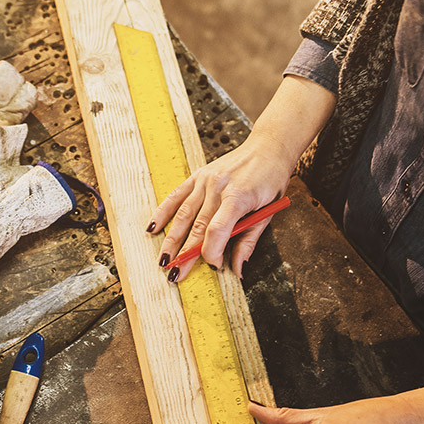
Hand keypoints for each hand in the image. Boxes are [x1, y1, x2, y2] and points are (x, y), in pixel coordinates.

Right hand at [145, 74, 335, 279]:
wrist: (268, 147)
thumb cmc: (271, 181)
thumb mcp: (268, 213)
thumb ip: (249, 241)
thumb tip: (237, 269)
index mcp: (239, 197)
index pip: (217, 231)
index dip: (212, 252)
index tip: (215, 265)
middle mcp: (218, 187)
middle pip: (197, 227)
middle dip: (185, 254)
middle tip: (176, 276)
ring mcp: (206, 180)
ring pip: (183, 215)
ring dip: (171, 240)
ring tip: (163, 260)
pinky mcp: (198, 175)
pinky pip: (176, 196)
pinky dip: (163, 213)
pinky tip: (152, 228)